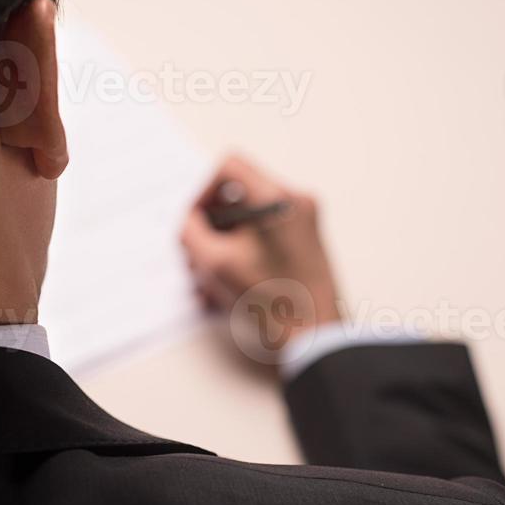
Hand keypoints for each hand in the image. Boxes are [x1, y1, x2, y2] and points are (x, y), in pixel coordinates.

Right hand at [181, 156, 341, 351]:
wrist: (317, 338)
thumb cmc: (274, 303)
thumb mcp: (216, 264)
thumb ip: (191, 232)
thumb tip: (187, 220)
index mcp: (277, 198)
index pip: (229, 167)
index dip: (201, 191)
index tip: (192, 220)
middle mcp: (295, 203)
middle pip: (237, 195)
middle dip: (210, 224)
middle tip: (194, 252)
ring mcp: (303, 224)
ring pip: (247, 221)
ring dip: (221, 244)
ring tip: (205, 279)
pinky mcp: (304, 245)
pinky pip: (261, 239)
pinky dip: (239, 256)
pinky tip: (223, 289)